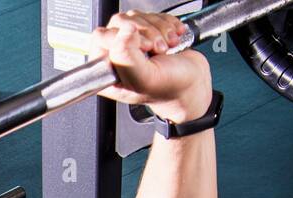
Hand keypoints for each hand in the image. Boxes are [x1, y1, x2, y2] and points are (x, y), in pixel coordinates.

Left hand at [89, 11, 211, 123]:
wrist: (192, 84)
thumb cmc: (169, 88)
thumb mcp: (145, 79)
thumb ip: (127, 59)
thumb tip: (124, 32)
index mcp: (107, 72)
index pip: (101, 37)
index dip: (124, 39)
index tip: (143, 50)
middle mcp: (115, 57)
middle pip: (119, 22)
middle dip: (145, 32)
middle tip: (156, 49)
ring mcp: (130, 43)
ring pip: (136, 17)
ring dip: (158, 29)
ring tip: (165, 48)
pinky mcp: (145, 33)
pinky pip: (150, 15)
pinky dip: (166, 24)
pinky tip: (171, 40)